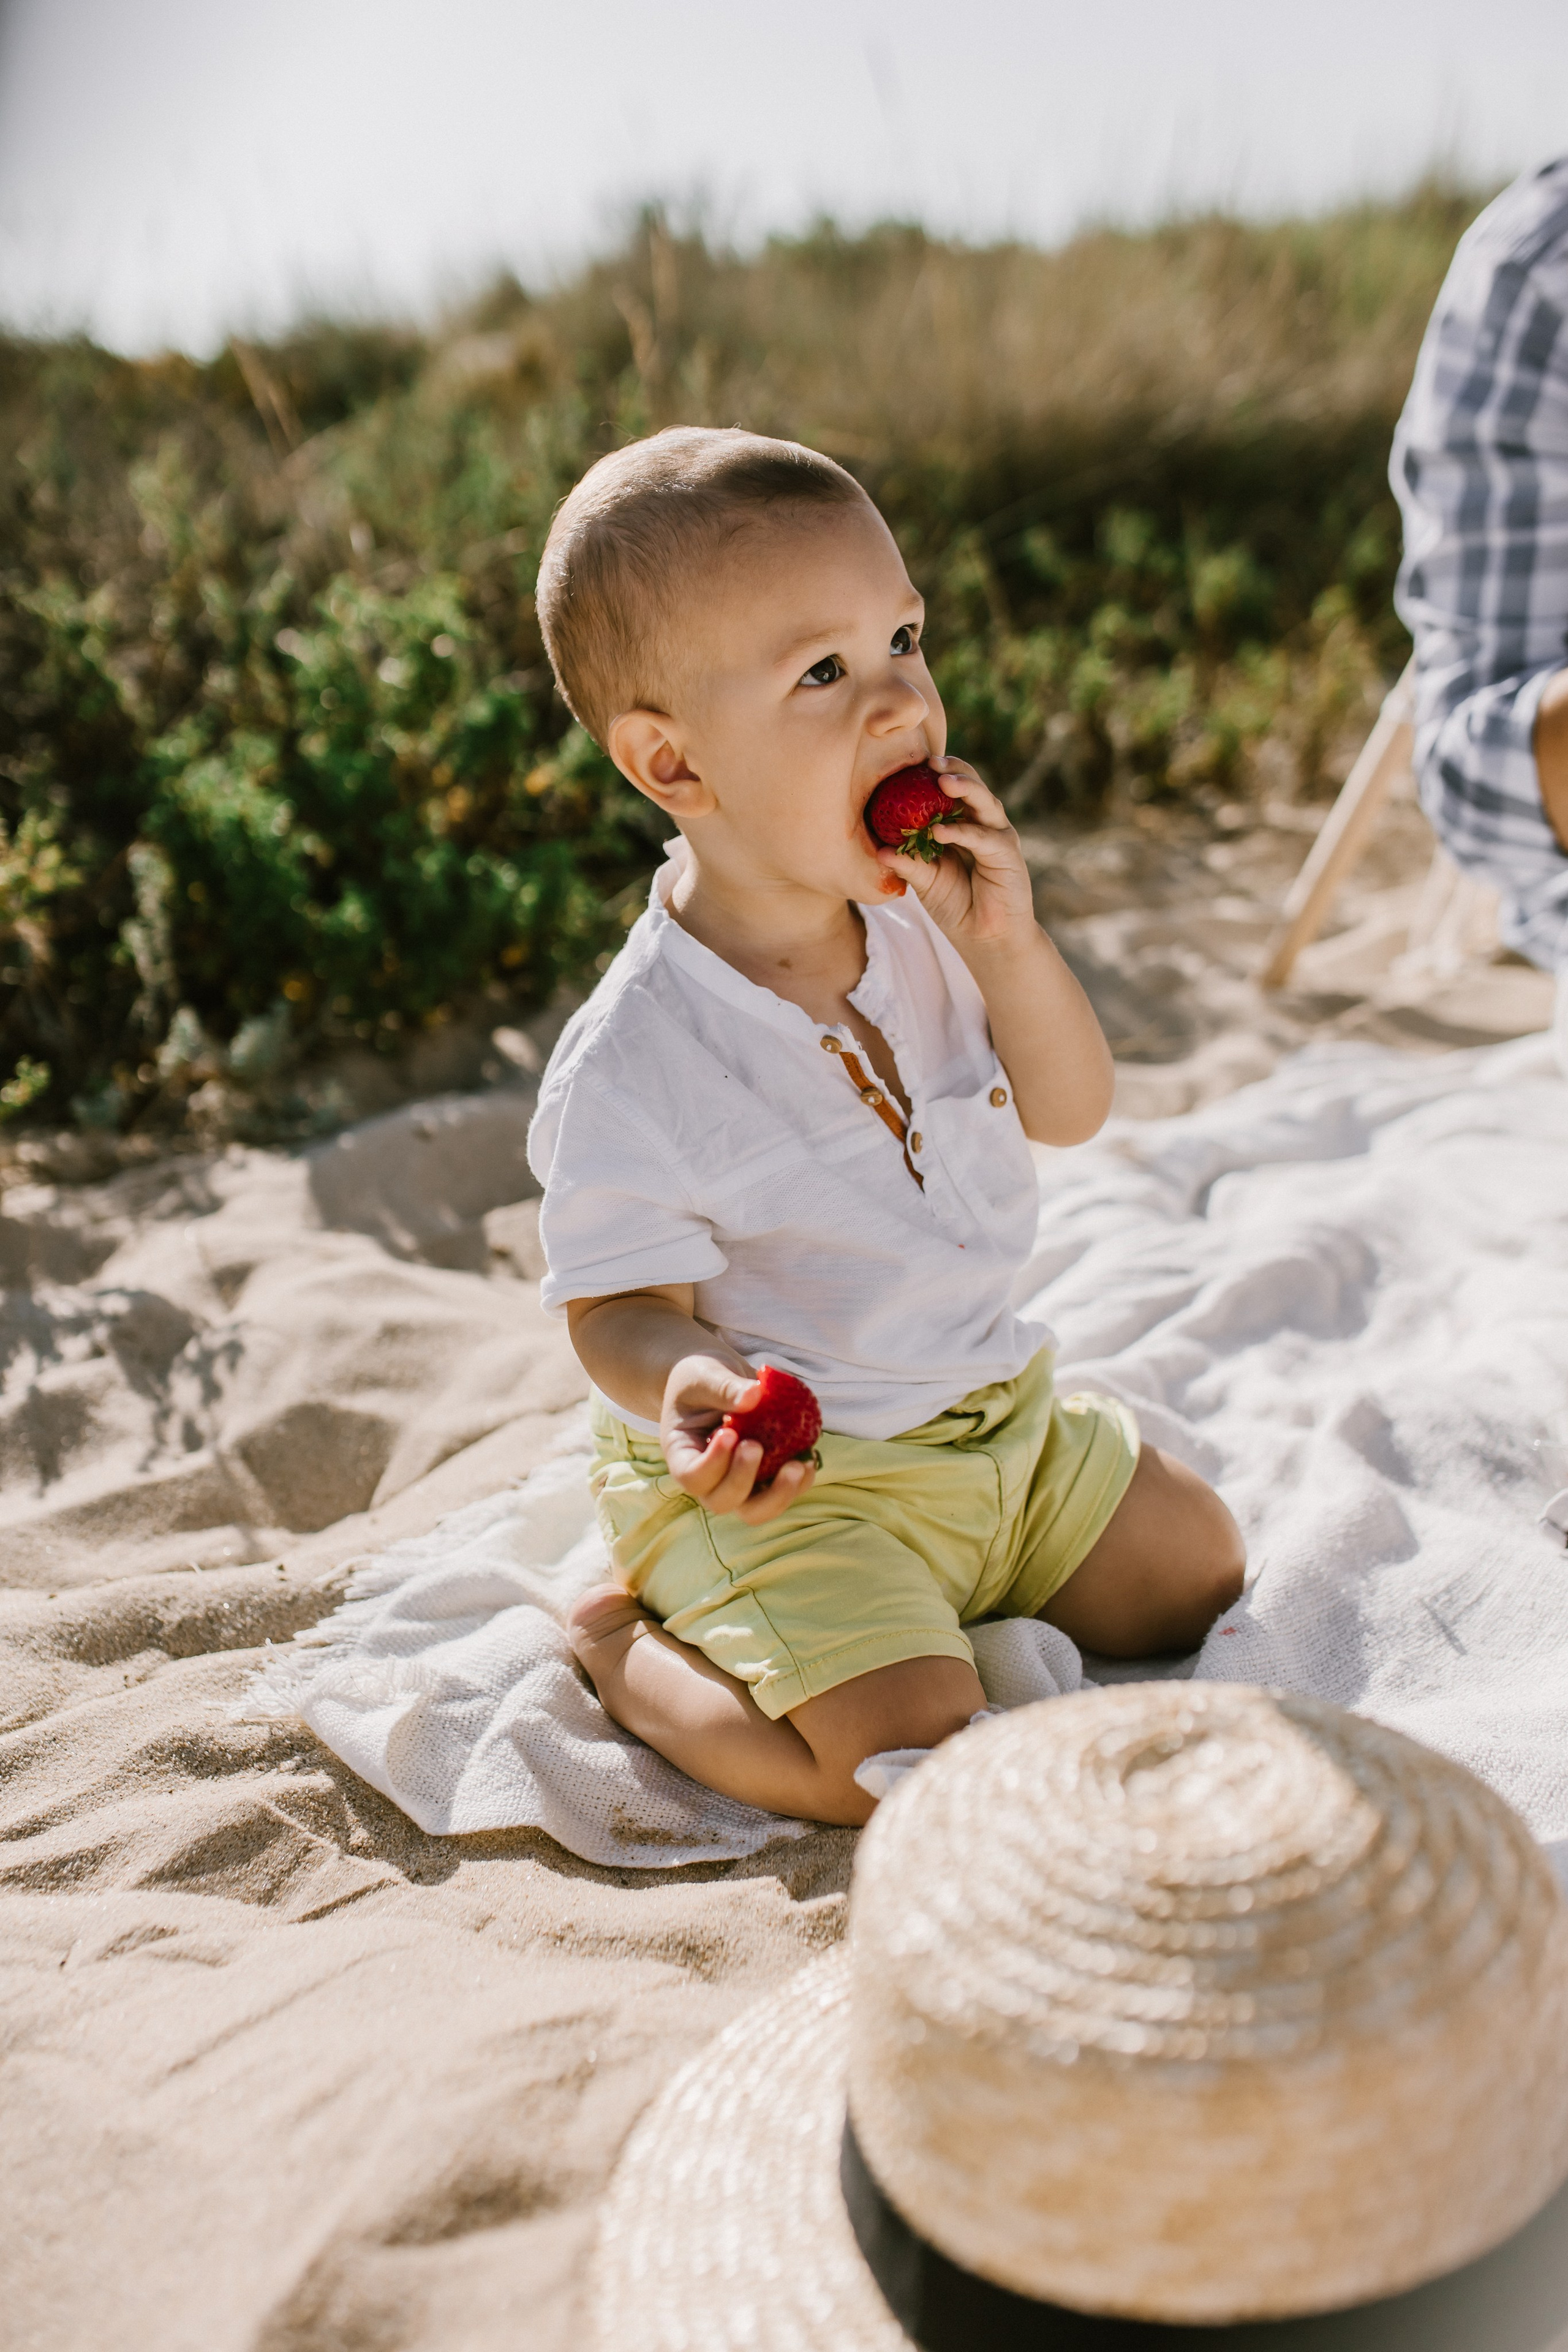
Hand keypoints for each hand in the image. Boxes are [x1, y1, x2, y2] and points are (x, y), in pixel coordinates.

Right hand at [660, 1354, 816, 1523]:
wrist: (717, 1381)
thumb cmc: (701, 1377)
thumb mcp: (705, 1373)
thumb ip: (724, 1386)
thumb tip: (755, 1396)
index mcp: (682, 1455)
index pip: (691, 1476)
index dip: (711, 1463)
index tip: (729, 1432)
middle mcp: (708, 1478)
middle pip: (722, 1501)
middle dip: (743, 1480)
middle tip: (757, 1446)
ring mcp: (737, 1483)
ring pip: (755, 1510)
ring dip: (778, 1494)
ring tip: (799, 1466)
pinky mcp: (764, 1478)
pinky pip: (781, 1493)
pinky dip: (798, 1482)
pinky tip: (810, 1458)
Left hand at [873, 755, 1036, 955]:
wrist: (985, 938)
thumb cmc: (956, 905)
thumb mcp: (925, 882)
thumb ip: (908, 864)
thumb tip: (880, 850)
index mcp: (963, 823)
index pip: (952, 790)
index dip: (935, 774)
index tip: (911, 763)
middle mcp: (983, 824)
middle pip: (972, 786)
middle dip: (954, 770)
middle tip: (931, 761)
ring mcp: (998, 837)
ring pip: (985, 803)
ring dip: (965, 789)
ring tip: (942, 781)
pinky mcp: (1008, 855)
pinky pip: (985, 838)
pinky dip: (964, 832)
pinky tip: (941, 831)